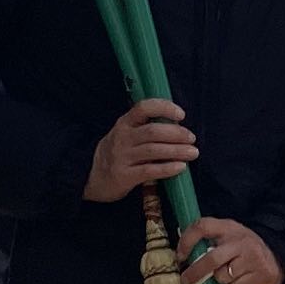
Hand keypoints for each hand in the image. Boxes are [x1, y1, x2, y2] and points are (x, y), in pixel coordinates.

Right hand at [85, 99, 199, 202]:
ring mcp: (122, 157)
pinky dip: (167, 168)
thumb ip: (146, 128)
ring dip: (177, 151)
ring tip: (193, 153)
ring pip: (153, 150)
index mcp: (125, 123)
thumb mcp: (126, 134)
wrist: (91, 175)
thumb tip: (180, 127)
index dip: (164, 108)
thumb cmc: (118, 152)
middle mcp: (122, 137)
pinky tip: (181, 167)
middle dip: (176, 133)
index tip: (181, 114)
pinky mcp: (123, 176)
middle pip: (153, 131)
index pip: (143, 107)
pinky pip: (149, 171)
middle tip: (192, 138)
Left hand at [179, 215, 284, 283]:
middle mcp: (240, 241)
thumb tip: (181, 255)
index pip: (202, 226)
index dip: (186, 241)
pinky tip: (243, 278)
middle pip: (211, 259)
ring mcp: (252, 257)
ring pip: (223, 277)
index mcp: (229, 227)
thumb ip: (209, 240)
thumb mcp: (228, 235)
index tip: (180, 256)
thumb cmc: (244, 246)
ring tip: (231, 273)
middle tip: (186, 280)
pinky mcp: (261, 274)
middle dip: (195, 272)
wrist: (278, 254)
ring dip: (221, 279)